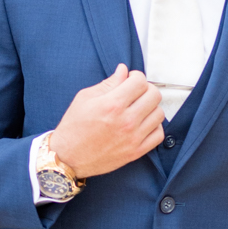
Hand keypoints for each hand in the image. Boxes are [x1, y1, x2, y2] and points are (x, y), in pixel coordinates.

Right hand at [50, 64, 164, 177]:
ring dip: (151, 107)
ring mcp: (133, 137)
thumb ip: (108, 83)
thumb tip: (123, 71)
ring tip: (139, 109)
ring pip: (159, 113)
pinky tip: (143, 124)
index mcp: (112, 104)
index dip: (135, 76)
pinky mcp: (136, 152)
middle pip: (154, 95)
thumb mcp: (85, 98)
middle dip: (146, 89)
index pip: (140, 81)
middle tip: (136, 93)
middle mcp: (126, 121)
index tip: (130, 80)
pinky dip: (154, 127)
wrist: (68, 157)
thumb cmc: (73, 128)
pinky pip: (158, 135)